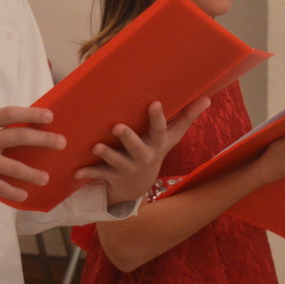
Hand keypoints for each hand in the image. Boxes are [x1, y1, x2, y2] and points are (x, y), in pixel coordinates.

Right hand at [0, 106, 65, 205]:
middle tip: (62, 143)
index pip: (9, 113)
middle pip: (18, 135)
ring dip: (32, 173)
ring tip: (46, 178)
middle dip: (44, 139)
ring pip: (13, 165)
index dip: (31, 113)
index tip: (51, 116)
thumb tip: (21, 134)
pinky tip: (24, 195)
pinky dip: (13, 191)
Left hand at [74, 98, 209, 205]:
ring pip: (117, 162)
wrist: (139, 184)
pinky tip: (77, 171)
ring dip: (107, 155)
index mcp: (157, 144)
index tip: (154, 103)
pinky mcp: (113, 176)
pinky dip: (88, 173)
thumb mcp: (173, 137)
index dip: (157, 118)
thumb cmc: (156, 150)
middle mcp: (143, 156)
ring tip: (97, 146)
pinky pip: (100, 174)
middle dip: (128, 138)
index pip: (160, 129)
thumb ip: (187, 117)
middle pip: (137, 148)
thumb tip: (207, 99)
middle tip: (117, 126)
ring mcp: (128, 167)